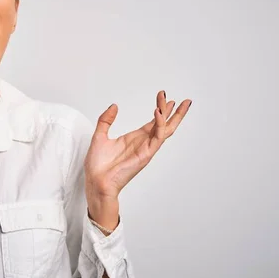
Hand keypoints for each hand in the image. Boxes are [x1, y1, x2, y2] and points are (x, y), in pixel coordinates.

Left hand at [84, 91, 190, 222]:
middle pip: (165, 125)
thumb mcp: (100, 135)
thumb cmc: (97, 165)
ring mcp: (146, 149)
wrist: (96, 181)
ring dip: (170, 115)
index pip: (153, 122)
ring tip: (172, 101)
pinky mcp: (145, 155)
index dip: (161, 109)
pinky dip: (159, 125)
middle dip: (174, 113)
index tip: (164, 96)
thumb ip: (106, 120)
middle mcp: (143, 143)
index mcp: (135, 138)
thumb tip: (114, 106)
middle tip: (183, 100)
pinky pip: (157, 138)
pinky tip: (158, 113)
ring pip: (165, 130)